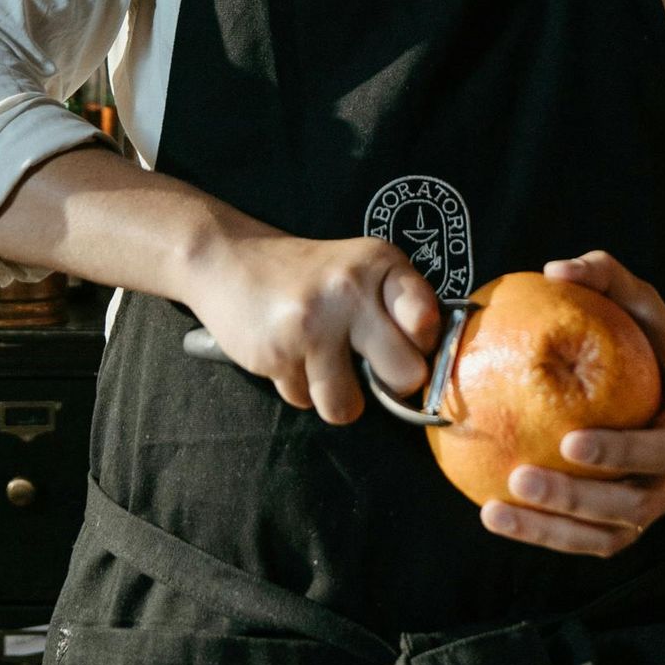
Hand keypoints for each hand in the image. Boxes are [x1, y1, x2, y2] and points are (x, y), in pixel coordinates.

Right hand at [182, 231, 443, 425]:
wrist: (227, 258)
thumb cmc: (307, 274)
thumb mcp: (360, 269)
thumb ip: (398, 307)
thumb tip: (437, 372)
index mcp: (380, 264)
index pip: (428, 320)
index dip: (423, 344)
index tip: (409, 342)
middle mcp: (350, 290)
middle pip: (405, 376)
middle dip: (390, 384)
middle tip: (369, 365)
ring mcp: (313, 323)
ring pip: (348, 407)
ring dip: (336, 396)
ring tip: (322, 362)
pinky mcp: (278, 352)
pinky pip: (304, 401)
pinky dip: (298, 386)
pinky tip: (289, 354)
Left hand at [480, 250, 664, 558]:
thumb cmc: (655, 343)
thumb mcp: (643, 301)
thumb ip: (606, 276)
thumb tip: (555, 269)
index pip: (662, 449)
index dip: (619, 450)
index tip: (568, 439)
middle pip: (631, 504)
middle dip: (574, 497)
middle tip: (519, 478)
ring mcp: (656, 507)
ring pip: (606, 535)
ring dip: (550, 530)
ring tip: (494, 511)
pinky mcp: (629, 525)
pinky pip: (589, 542)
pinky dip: (546, 537)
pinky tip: (496, 516)